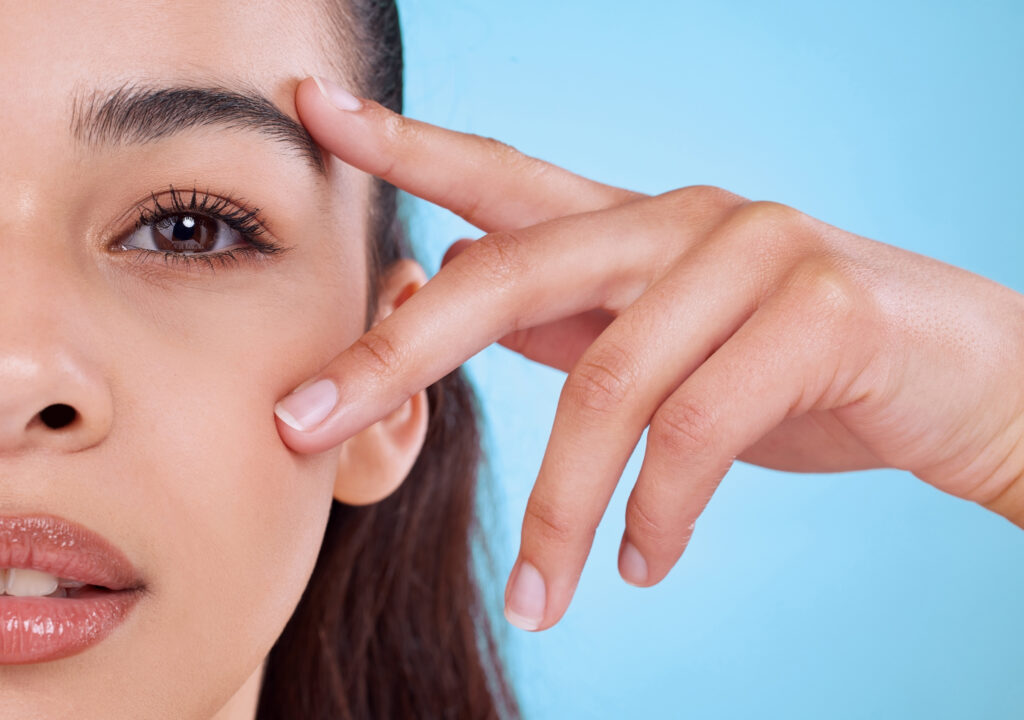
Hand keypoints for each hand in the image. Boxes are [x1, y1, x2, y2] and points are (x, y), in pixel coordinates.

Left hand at [277, 76, 1023, 630]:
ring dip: (563, 510)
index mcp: (635, 224)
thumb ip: (568, 320)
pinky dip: (660, 513)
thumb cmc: (795, 364)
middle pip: (511, 274)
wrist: (957, 377)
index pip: (501, 175)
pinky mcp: (819, 311)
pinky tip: (645, 564)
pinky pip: (701, 429)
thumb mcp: (666, 342)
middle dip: (398, 356)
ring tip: (544, 599)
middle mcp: (682, 218)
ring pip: (610, 384)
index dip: (404, 144)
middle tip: (303, 428)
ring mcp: (753, 253)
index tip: (312, 109)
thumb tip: (448, 297)